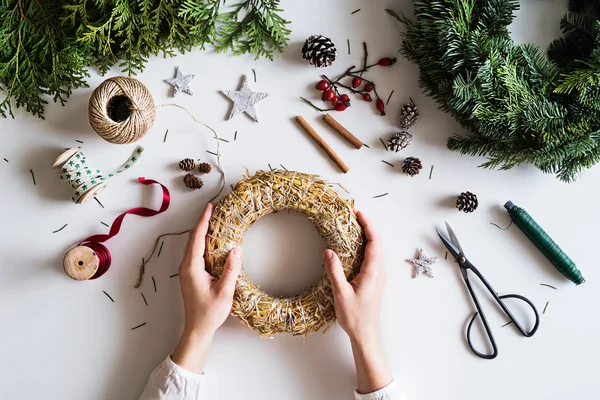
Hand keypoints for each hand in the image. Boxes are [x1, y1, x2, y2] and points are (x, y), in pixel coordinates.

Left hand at [171, 202, 242, 372]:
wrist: (197, 329)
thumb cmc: (209, 313)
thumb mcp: (224, 292)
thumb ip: (230, 270)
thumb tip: (236, 250)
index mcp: (192, 268)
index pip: (197, 238)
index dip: (204, 221)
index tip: (210, 207)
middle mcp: (186, 266)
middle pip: (193, 238)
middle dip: (203, 221)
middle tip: (214, 208)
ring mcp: (187, 270)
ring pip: (193, 244)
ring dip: (203, 230)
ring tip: (214, 218)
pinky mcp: (191, 274)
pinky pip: (196, 252)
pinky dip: (203, 241)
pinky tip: (212, 239)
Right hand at [323, 209, 391, 393]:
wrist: (365, 333)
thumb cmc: (355, 316)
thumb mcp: (341, 293)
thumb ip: (335, 271)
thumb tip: (328, 251)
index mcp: (373, 271)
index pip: (374, 241)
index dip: (367, 224)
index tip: (357, 212)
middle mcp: (378, 271)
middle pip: (376, 242)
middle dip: (366, 226)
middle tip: (352, 215)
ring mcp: (377, 276)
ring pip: (374, 249)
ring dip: (365, 236)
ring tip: (351, 226)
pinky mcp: (373, 280)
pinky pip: (370, 258)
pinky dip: (363, 247)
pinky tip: (352, 247)